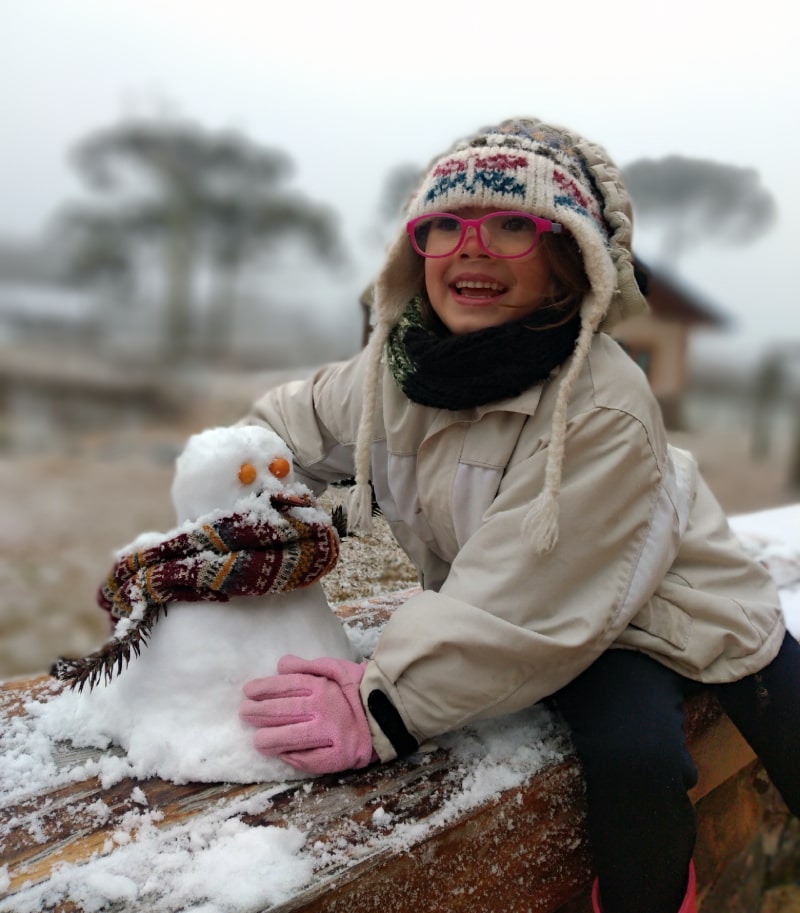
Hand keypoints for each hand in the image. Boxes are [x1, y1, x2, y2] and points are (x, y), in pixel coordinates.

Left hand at [239, 655, 375, 774]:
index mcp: (322, 687)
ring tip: (257, 741)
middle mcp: (323, 709)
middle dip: (259, 713)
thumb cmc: (359, 689)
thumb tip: (280, 665)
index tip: (248, 691)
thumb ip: (307, 666)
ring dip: (270, 739)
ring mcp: (330, 734)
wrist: (391, 713)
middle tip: (244, 714)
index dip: (263, 689)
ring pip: (292, 738)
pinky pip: (311, 760)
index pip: (285, 687)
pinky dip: (295, 758)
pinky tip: (282, 755)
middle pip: (284, 712)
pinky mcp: (338, 755)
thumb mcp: (336, 668)